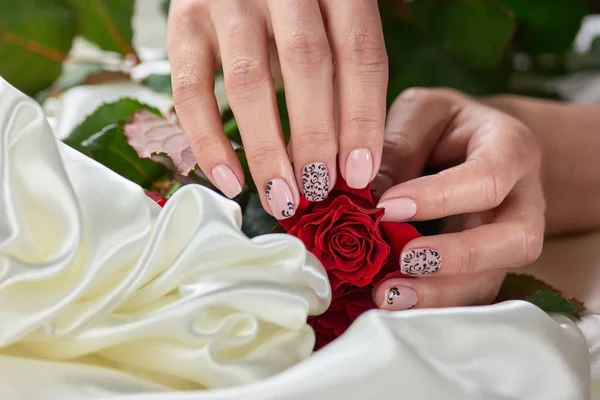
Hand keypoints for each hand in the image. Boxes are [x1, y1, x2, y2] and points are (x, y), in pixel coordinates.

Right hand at [167, 0, 387, 218]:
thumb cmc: (295, 11)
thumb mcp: (328, 26)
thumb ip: (340, 76)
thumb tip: (345, 162)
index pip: (359, 52)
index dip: (363, 118)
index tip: (359, 174)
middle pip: (305, 64)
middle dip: (315, 138)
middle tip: (318, 190)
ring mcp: (226, 0)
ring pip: (248, 80)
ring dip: (266, 149)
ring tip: (280, 196)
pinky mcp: (183, 22)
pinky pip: (191, 90)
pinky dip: (209, 142)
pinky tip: (231, 181)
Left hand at [370, 88, 544, 309]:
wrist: (477, 145)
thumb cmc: (447, 125)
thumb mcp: (423, 113)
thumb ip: (400, 145)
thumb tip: (369, 194)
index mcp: (510, 148)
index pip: (487, 179)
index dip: (439, 197)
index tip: (387, 207)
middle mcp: (523, 199)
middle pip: (515, 241)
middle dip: (457, 257)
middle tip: (403, 261)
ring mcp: (509, 238)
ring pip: (494, 277)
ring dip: (441, 292)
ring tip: (388, 295)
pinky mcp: (488, 264)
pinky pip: (471, 294)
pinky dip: (433, 303)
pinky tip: (395, 302)